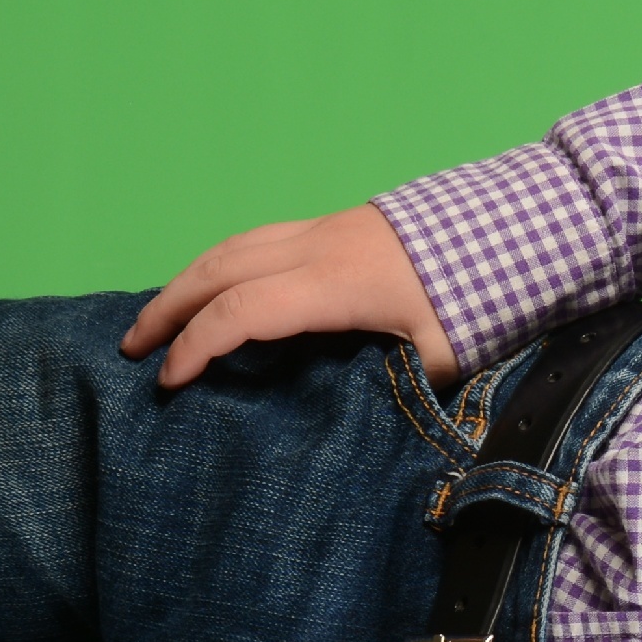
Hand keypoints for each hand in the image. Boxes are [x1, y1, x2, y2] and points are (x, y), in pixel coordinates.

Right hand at [122, 202, 460, 389]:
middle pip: (217, 270)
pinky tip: (210, 288)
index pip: (241, 312)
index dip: (197, 347)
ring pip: (231, 247)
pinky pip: (255, 241)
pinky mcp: (332, 225)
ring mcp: (321, 230)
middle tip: (131, 348)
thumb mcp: (440, 358)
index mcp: (334, 284)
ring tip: (156, 317)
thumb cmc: (478, 295)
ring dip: (186, 281)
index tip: (169, 383)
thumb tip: (348, 419)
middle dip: (167, 308)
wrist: (509, 222)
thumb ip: (388, 386)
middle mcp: (315, 248)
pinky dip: (218, 265)